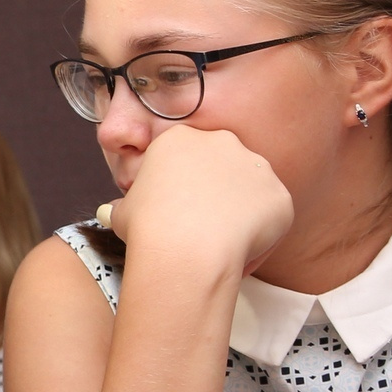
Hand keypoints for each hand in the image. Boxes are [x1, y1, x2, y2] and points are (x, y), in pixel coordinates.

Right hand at [102, 124, 291, 277]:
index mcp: (180, 139)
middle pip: (222, 165)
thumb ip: (125, 206)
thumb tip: (111, 212)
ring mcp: (256, 167)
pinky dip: (261, 233)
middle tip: (198, 225)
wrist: (186, 250)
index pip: (185, 157)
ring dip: (240, 210)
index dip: (180, 185)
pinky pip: (272, 214)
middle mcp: (222, 142)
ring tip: (219, 242)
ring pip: (250, 188)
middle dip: (215, 191)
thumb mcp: (122, 212)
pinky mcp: (279, 195)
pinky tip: (239, 251)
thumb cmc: (147, 228)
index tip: (174, 208)